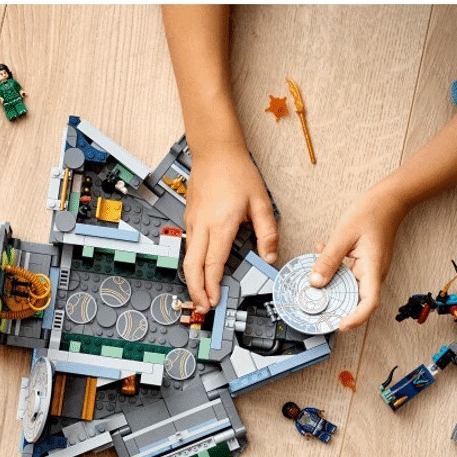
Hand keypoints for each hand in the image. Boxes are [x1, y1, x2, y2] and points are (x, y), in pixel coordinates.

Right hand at [184, 144, 277, 312]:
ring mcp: (192, 222)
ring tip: (200, 293)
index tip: (215, 300)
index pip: (212, 263)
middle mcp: (202, 226)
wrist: (215, 151)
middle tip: (202, 306)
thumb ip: (267, 232)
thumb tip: (270, 257)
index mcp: (221, 224)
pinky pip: (188, 246)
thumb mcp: (261, 202)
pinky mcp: (190, 218)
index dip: (212, 286)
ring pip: (187, 258)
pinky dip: (192, 263)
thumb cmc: (237, 172)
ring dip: (192, 279)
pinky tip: (200, 269)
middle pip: (191, 267)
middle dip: (195, 290)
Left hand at [309, 183, 407, 329]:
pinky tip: (322, 253)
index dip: (356, 318)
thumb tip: (315, 282)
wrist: (389, 200)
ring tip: (314, 272)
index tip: (340, 325)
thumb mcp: (343, 235)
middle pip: (357, 300)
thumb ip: (328, 260)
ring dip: (331, 283)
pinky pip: (348, 274)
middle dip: (336, 305)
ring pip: (350, 287)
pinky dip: (334, 270)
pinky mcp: (366, 264)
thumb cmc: (371, 212)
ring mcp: (371, 270)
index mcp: (373, 268)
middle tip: (314, 304)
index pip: (369, 303)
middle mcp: (374, 273)